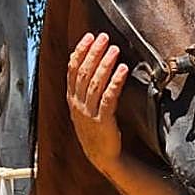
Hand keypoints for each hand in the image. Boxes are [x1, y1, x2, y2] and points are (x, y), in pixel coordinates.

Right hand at [67, 33, 128, 169]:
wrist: (103, 157)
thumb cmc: (97, 130)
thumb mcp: (85, 109)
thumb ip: (85, 90)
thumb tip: (92, 64)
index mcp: (72, 100)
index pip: (71, 70)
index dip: (80, 52)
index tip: (89, 36)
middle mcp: (77, 105)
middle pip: (83, 73)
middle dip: (93, 53)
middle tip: (103, 37)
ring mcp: (88, 114)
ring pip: (94, 83)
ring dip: (105, 64)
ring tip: (114, 49)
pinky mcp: (102, 122)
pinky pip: (108, 98)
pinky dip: (115, 82)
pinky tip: (122, 70)